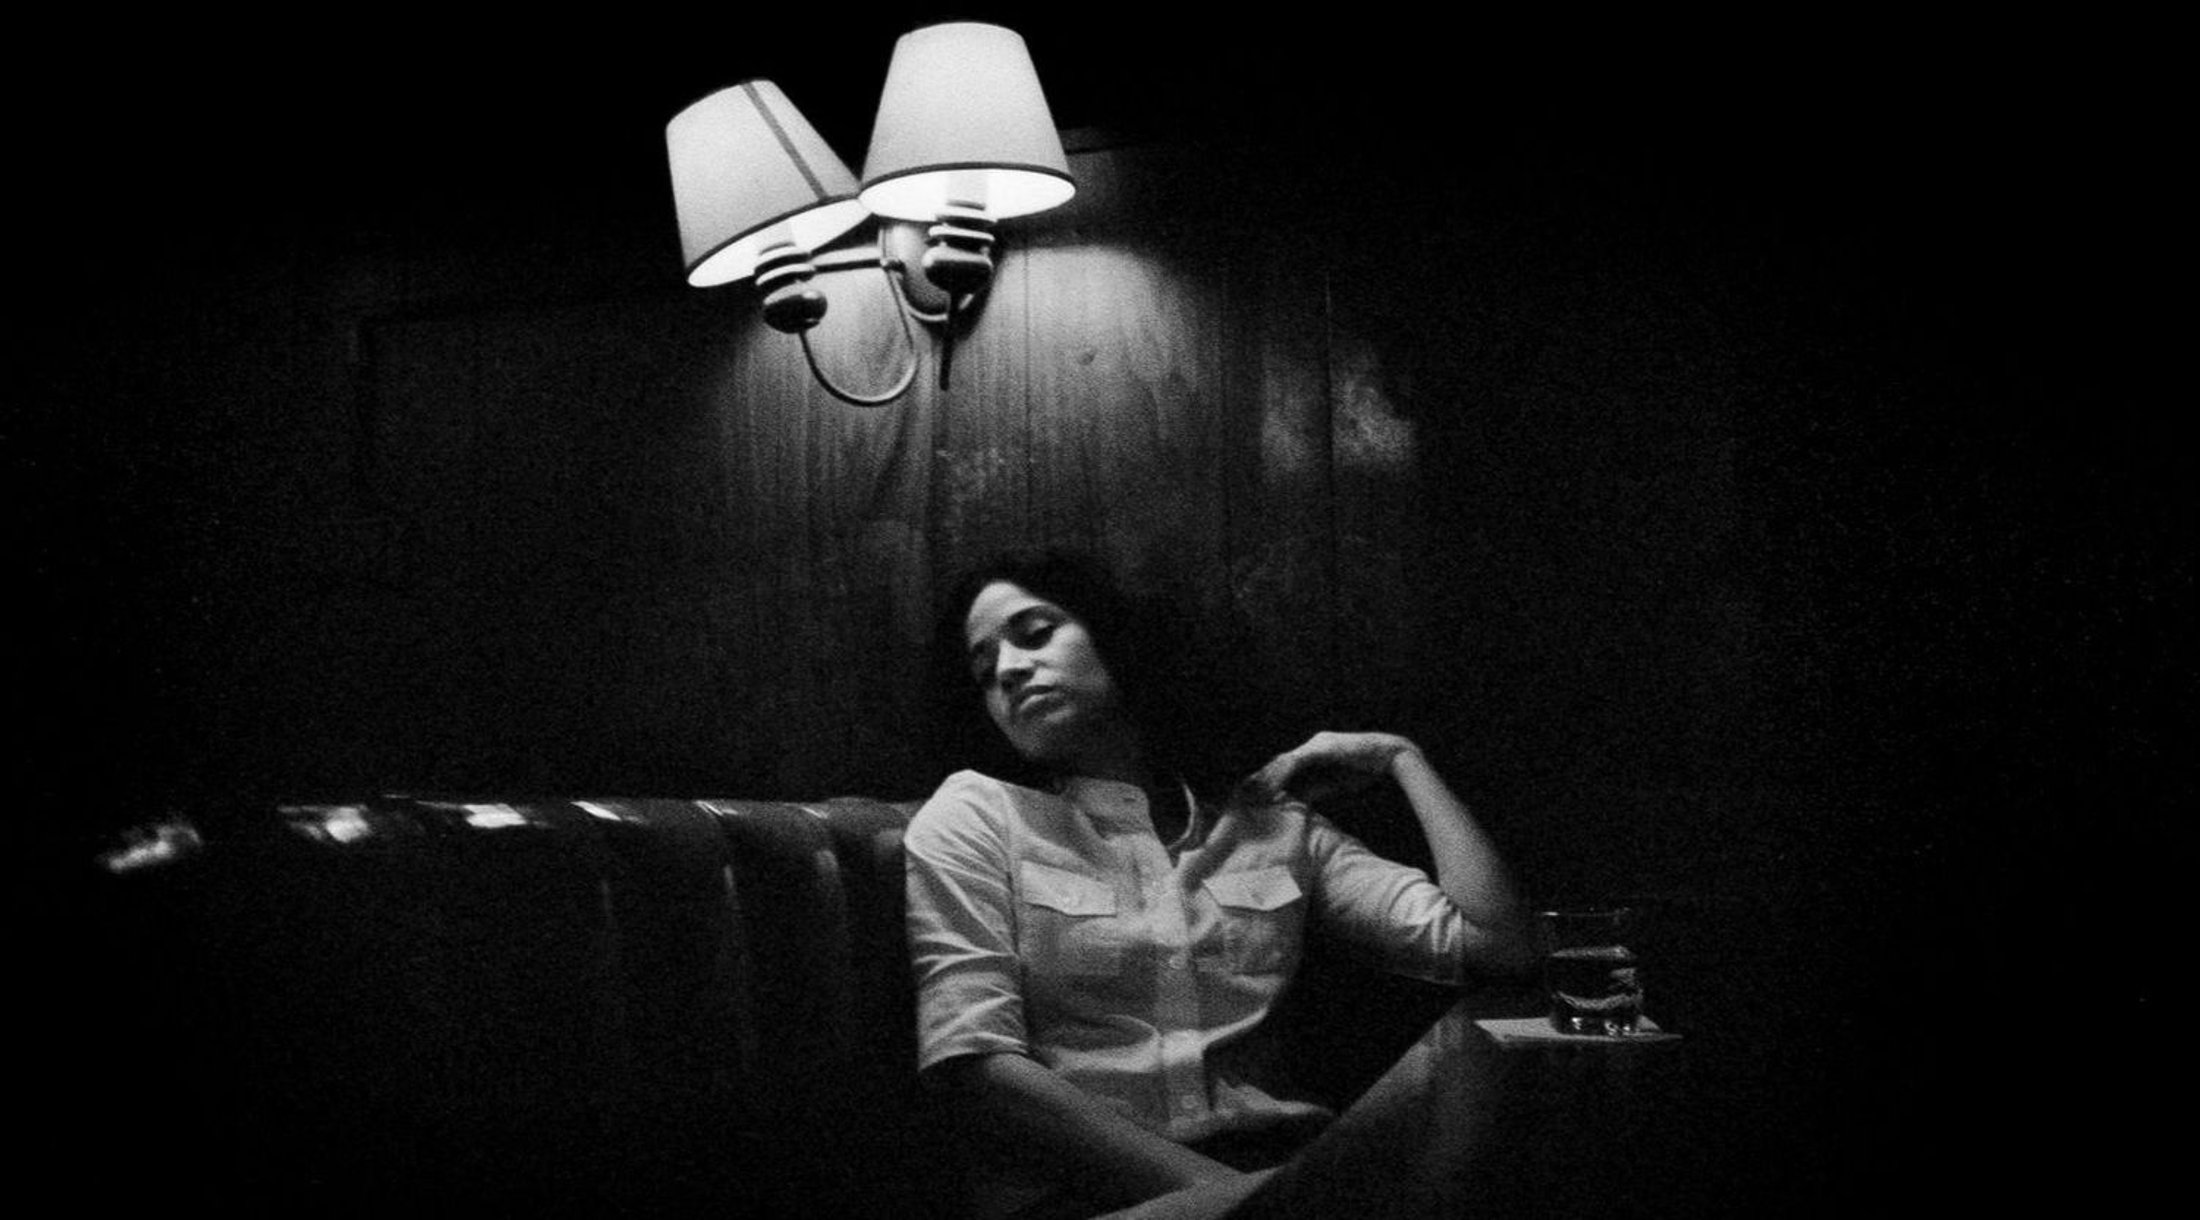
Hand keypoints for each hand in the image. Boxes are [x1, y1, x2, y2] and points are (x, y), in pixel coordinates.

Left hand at [1244, 731, 1419, 802]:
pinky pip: (1298, 761)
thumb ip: (1315, 789)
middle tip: (1242, 795)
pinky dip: (1284, 774)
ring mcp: (1316, 745)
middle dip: (1260, 779)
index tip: (1253, 795)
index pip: (1284, 768)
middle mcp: (1310, 746)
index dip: (1268, 781)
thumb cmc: (1364, 769)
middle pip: (1279, 763)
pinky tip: (1274, 786)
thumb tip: (1298, 801)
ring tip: (1252, 793)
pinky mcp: (1322, 747)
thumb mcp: (1334, 783)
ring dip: (1267, 778)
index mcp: (1312, 754)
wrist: (1390, 756)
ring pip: (1284, 761)